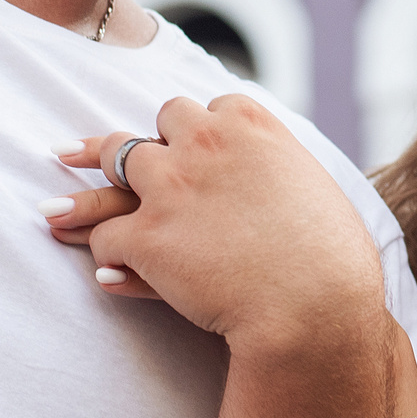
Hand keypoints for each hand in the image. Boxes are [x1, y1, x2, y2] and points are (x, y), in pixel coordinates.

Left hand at [45, 97, 385, 347]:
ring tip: (83, 201)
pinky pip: (107, 235)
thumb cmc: (333, 261)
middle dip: (157, 140)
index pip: (213, 107)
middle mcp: (205, 141)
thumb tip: (284, 178)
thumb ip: (287, 169)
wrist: (314, 310)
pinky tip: (110, 269)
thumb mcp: (318, 190)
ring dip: (110, 180)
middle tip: (132, 158)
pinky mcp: (147, 235)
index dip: (204, 130)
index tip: (200, 147)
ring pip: (116, 159)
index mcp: (252, 124)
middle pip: (163, 119)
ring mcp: (170, 185)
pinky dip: (107, 251)